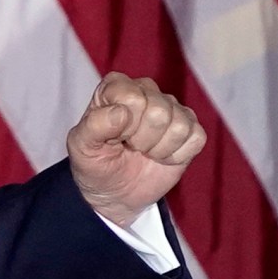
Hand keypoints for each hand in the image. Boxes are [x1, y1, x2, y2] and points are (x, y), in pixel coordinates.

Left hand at [67, 73, 203, 227]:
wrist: (114, 192)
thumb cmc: (95, 163)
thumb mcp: (81, 147)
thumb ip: (94, 126)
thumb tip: (121, 112)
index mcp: (116, 86)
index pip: (133, 98)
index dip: (124, 126)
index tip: (114, 137)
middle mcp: (146, 89)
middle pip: (159, 112)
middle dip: (142, 140)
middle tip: (130, 147)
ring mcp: (171, 107)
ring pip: (179, 126)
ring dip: (158, 149)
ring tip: (143, 151)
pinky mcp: (190, 127)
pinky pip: (196, 139)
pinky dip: (176, 156)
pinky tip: (160, 156)